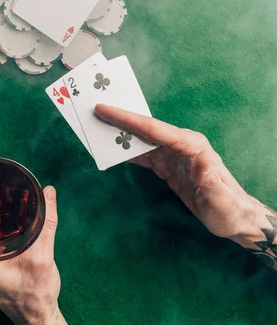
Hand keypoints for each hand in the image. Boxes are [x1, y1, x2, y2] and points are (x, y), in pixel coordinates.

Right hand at [94, 105, 263, 243]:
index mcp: (191, 145)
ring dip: (120, 134)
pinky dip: (127, 151)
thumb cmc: (228, 208)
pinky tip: (113, 149)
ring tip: (96, 127)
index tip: (104, 109)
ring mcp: (174, 153)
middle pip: (144, 128)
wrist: (233, 218)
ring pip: (141, 140)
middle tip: (93, 110)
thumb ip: (209, 178)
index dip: (128, 119)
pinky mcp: (168, 165)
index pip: (154, 128)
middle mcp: (181, 144)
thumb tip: (200, 159)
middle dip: (119, 119)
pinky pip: (144, 154)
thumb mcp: (220, 197)